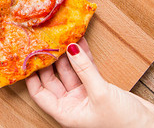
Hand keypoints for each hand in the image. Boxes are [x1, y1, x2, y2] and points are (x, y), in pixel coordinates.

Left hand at [26, 38, 153, 127]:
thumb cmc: (125, 123)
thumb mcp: (100, 93)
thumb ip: (84, 69)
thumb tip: (69, 48)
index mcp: (65, 113)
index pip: (39, 92)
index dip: (32, 74)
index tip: (28, 55)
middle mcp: (71, 105)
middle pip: (52, 78)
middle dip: (49, 60)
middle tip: (45, 40)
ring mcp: (84, 96)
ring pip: (69, 70)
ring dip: (67, 54)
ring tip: (62, 34)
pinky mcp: (97, 88)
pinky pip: (85, 69)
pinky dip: (82, 55)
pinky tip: (79, 40)